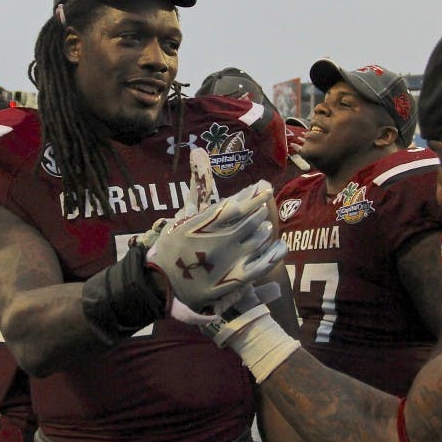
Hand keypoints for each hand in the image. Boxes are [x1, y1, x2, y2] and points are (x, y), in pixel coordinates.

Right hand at [146, 180, 285, 311]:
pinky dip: (273, 255)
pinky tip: (280, 246)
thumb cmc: (168, 251)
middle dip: (259, 212)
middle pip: (250, 221)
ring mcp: (229, 261)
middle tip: (261, 210)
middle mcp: (220, 241)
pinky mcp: (234, 280)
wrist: (161, 284)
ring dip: (264, 230)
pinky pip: (261, 266)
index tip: (264, 189)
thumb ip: (195, 197)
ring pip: (257, 240)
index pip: (236, 207)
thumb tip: (200, 156)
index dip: (253, 197)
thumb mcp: (177, 221)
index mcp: (205, 225)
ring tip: (264, 228)